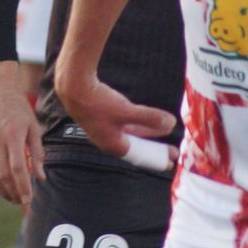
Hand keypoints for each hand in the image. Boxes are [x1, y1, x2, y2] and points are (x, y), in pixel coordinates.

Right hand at [0, 62, 44, 205]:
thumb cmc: (18, 109)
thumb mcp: (33, 127)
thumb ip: (37, 153)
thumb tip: (40, 177)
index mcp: (12, 135)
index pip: (17, 169)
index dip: (23, 188)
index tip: (28, 202)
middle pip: (3, 175)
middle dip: (13, 193)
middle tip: (21, 203)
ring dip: (1, 189)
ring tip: (12, 197)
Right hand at [54, 67, 176, 163]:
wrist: (74, 87)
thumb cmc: (98, 102)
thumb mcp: (127, 111)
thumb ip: (149, 118)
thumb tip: (172, 124)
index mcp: (114, 145)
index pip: (141, 156)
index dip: (158, 157)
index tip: (172, 159)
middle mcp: (110, 140)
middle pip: (138, 146)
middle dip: (156, 147)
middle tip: (173, 150)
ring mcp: (107, 129)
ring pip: (133, 134)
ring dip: (149, 134)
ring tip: (162, 133)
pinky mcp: (105, 117)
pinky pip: (127, 125)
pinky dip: (139, 124)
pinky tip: (146, 120)